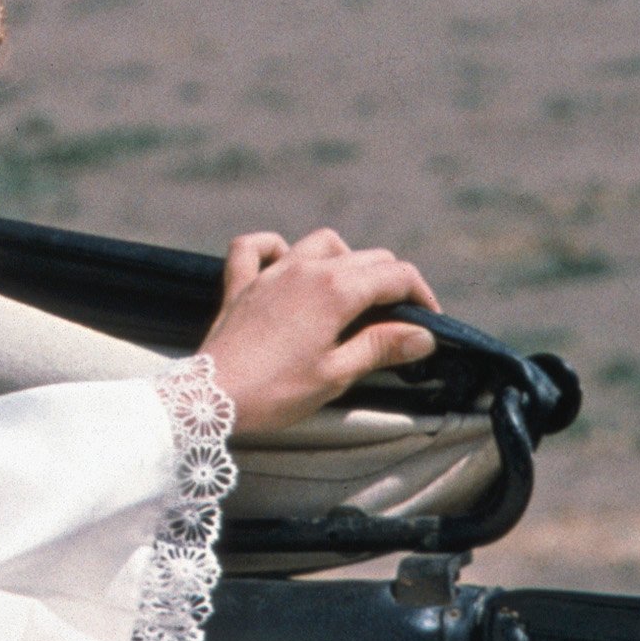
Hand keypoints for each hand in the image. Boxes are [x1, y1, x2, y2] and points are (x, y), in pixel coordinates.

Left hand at [198, 228, 440, 434]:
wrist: (210, 397)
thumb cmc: (277, 391)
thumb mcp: (338, 374)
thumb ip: (381, 346)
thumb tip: (423, 334)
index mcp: (335, 290)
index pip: (396, 275)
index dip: (421, 296)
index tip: (429, 324)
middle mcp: (305, 268)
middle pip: (366, 257)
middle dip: (391, 282)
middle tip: (399, 319)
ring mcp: (270, 272)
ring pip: (321, 243)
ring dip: (345, 260)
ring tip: (353, 293)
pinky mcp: (241, 283)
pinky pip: (256, 247)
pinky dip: (274, 248)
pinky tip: (285, 263)